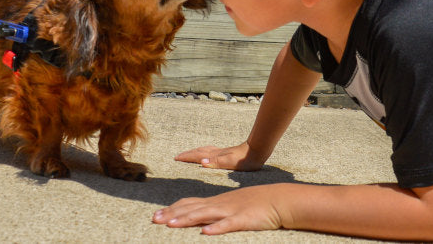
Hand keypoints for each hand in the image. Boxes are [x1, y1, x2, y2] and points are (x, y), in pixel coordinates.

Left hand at [152, 185, 283, 234]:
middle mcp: (219, 204)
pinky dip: (216, 228)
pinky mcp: (243, 219)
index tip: (156, 215)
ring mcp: (231, 211)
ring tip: (170, 225)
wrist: (279, 199)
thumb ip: (216, 212)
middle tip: (154, 219)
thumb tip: (200, 221)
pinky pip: (228, 224)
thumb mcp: (232, 206)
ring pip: (205, 214)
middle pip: (191, 208)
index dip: (172, 209)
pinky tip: (204, 233)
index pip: (189, 203)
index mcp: (216, 202)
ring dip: (186, 219)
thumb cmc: (255, 204)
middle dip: (172, 214)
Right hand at [174, 142, 263, 170]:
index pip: (197, 156)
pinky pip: (210, 151)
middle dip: (188, 154)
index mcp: (215, 156)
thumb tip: (201, 162)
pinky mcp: (226, 153)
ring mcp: (221, 152)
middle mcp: (216, 153)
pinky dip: (204, 152)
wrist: (257, 151)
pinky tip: (208, 154)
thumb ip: (216, 162)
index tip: (176, 158)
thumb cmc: (245, 160)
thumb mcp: (230, 163)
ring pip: (204, 151)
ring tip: (189, 154)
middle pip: (199, 152)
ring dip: (195, 152)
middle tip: (178, 156)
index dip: (187, 157)